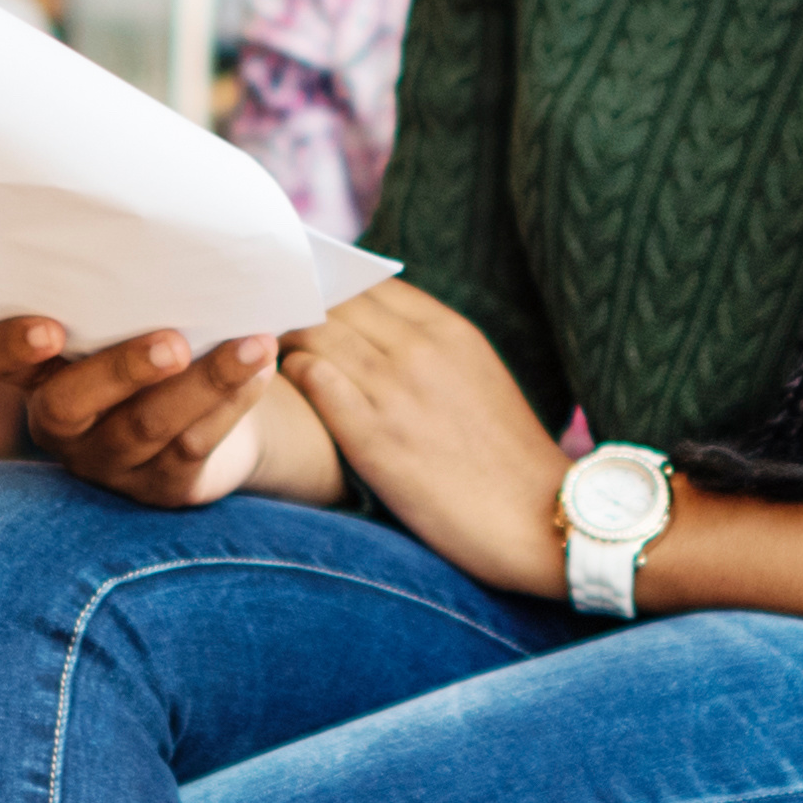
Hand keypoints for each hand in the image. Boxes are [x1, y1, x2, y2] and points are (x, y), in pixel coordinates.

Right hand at [0, 316, 279, 510]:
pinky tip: (260, 369)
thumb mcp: (128, 322)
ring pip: (147, 426)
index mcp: (38, 373)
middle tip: (172, 342)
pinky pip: (194, 445)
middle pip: (69, 404)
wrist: (207, 416)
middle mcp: (62, 423)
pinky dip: (231, 402)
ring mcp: (109, 461)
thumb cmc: (153, 342)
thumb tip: (174, 233)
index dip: (11, 346)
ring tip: (254, 345)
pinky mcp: (162, 486)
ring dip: (204, 382)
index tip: (48, 328)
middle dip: (122, 370)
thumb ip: (125, 297)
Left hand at [284, 284, 564, 594]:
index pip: (370, 284)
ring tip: (265, 348)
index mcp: (450, 330)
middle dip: (300, 304)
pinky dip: (294, 373)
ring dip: (287, 336)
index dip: (331, 287)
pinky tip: (286, 383)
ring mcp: (396, 390)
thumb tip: (379, 332)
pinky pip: (315, 379)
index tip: (305, 298)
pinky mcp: (374, 436)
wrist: (537, 519)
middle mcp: (422, 349)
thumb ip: (431, 348)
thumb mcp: (478, 378)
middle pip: (337, 301)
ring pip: (318, 333)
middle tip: (269, 318)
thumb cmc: (506, 459)